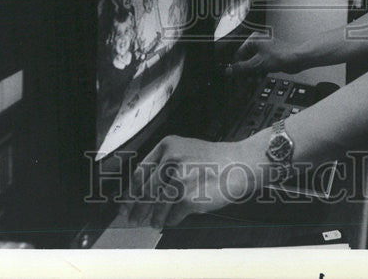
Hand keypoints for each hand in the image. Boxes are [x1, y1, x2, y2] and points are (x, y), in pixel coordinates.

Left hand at [123, 134, 265, 229]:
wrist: (241, 164)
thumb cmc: (216, 159)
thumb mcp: (187, 149)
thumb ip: (165, 163)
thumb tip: (143, 189)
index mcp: (168, 146)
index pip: (141, 172)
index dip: (131, 191)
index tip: (126, 202)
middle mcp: (172, 159)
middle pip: (146, 190)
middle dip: (138, 208)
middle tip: (133, 217)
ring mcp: (180, 179)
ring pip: (157, 205)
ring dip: (153, 217)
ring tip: (153, 222)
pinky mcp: (189, 198)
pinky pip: (172, 215)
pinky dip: (170, 220)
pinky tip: (170, 221)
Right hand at [230, 31, 300, 74]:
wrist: (296, 59)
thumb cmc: (281, 55)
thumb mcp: (257, 64)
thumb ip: (242, 68)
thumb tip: (230, 70)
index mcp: (253, 40)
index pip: (239, 54)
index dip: (237, 66)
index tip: (235, 75)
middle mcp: (259, 43)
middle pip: (246, 59)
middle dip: (246, 71)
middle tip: (245, 80)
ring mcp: (265, 50)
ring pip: (253, 64)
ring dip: (252, 73)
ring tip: (253, 80)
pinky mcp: (270, 57)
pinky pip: (260, 65)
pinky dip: (259, 72)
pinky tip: (259, 78)